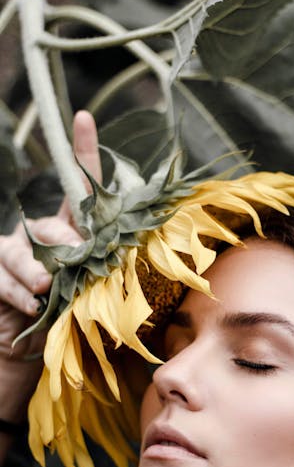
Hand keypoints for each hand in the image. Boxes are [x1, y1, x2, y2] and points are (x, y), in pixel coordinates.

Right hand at [0, 110, 100, 421]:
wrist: (33, 347)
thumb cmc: (71, 317)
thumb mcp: (92, 295)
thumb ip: (99, 275)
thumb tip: (111, 263)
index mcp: (72, 231)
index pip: (80, 189)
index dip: (82, 153)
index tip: (85, 119)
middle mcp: (42, 234)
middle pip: (53, 226)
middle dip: (65, 246)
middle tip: (73, 264)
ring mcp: (16, 251)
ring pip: (25, 251)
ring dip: (36, 272)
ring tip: (47, 290)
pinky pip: (5, 275)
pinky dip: (19, 292)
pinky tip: (32, 306)